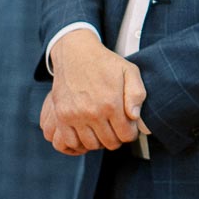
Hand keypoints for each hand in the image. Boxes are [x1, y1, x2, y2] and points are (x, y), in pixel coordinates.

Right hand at [41, 30, 149, 154]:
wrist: (75, 53)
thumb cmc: (105, 63)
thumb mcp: (129, 71)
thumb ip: (137, 94)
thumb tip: (134, 116)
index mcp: (111, 103)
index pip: (126, 135)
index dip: (130, 133)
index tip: (128, 127)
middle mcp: (92, 112)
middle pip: (110, 143)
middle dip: (116, 138)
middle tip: (115, 127)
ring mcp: (75, 115)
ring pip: (91, 145)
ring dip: (99, 141)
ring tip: (102, 129)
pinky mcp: (61, 116)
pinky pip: (70, 142)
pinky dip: (79, 142)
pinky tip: (86, 133)